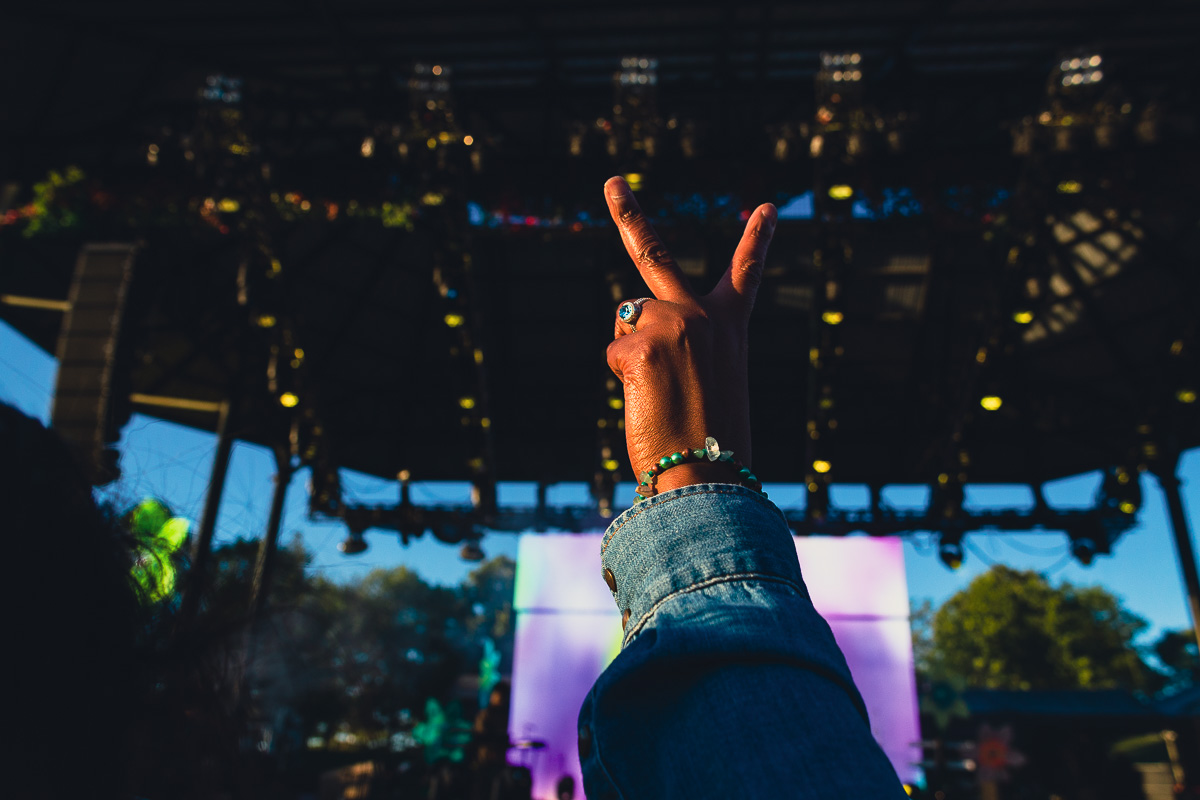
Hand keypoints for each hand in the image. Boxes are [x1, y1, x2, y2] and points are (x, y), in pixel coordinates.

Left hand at [604, 177, 776, 493]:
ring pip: (627, 320)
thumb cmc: (712, 441)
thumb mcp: (711, 383)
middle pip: (655, 257)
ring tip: (659, 391)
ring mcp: (672, 324)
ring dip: (632, 352)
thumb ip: (685, 349)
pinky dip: (625, 379)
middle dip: (629, 214)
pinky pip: (615, 353)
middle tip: (612, 182)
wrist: (710, 476)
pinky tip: (648, 400)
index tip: (767, 207)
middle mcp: (703, 315)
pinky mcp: (642, 344)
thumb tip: (635, 338)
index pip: (747, 274)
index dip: (758, 239)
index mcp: (730, 327)